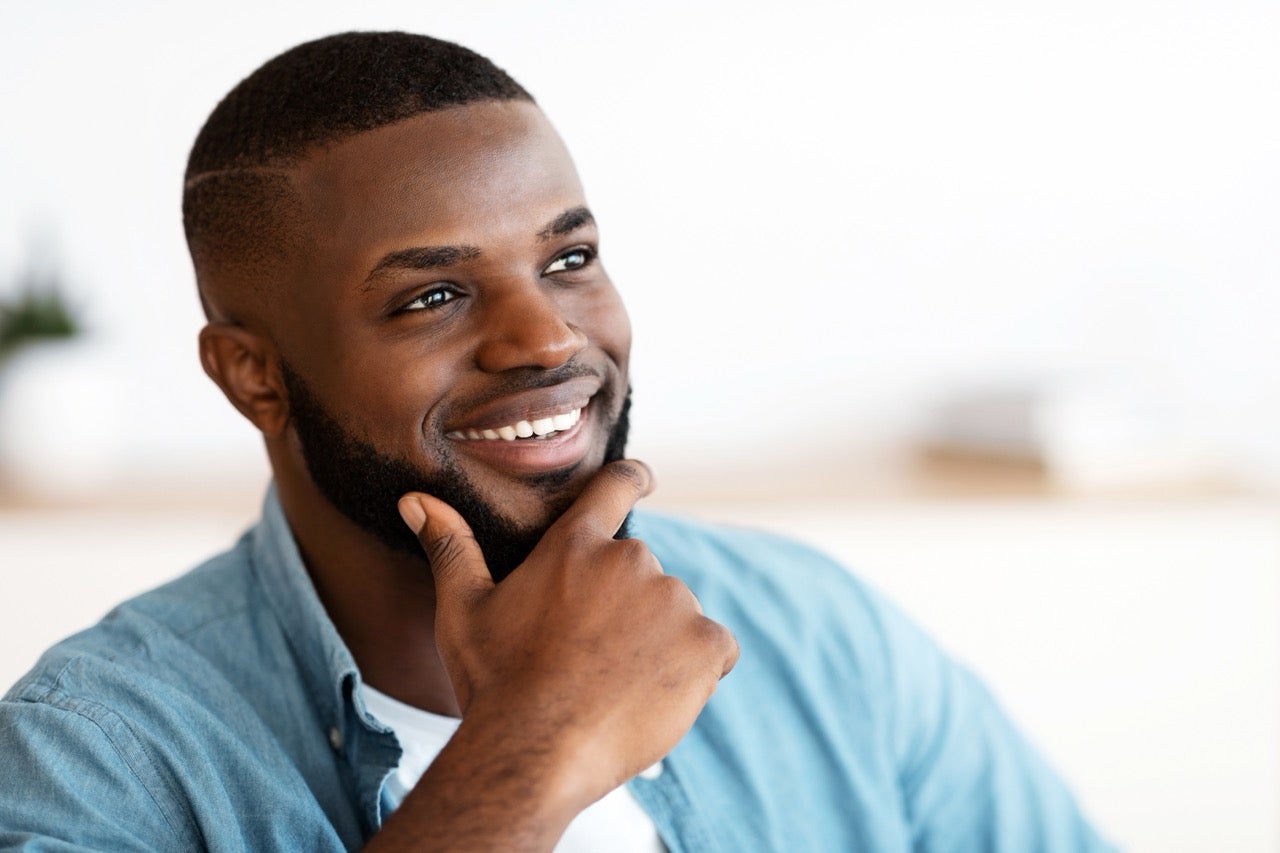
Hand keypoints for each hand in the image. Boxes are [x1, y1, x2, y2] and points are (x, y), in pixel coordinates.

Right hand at [398, 460, 738, 811]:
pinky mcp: (704, 643)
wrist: (533, 753)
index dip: (633, 478)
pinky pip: (714, 648)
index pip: (615, 487)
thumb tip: (414, 500)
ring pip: (676, 614)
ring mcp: (673, 600)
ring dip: (657, 641)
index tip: (645, 478)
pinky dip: (695, 669)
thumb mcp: (463, 611)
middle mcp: (631, 560)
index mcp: (576, 545)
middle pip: (640, 573)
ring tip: (613, 686)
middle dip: (624, 608)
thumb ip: (449, 547)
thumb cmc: (494, 681)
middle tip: (588, 658)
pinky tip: (654, 696)